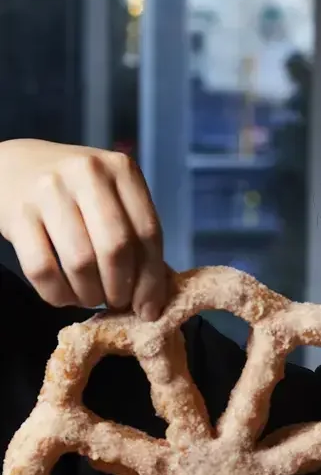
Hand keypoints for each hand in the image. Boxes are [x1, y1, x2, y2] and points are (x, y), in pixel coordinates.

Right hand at [0, 138, 166, 319]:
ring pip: (80, 262)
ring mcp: (48, 191)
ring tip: (93, 297)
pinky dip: (58, 294)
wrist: (15, 166)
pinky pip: (42, 269)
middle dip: (121, 289)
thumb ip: (136, 235)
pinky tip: (66, 295)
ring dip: (91, 294)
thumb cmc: (78, 191)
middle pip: (116, 248)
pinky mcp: (16, 214)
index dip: (152, 278)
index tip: (149, 308)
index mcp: (122, 170)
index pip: (148, 233)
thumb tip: (152, 298)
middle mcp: (86, 174)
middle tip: (118, 302)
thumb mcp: (114, 196)